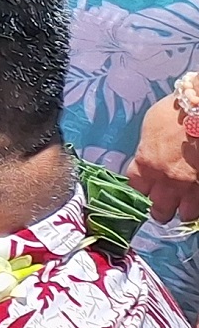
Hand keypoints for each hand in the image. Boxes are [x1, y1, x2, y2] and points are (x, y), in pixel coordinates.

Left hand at [132, 84, 197, 223]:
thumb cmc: (176, 113)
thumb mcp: (151, 129)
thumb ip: (148, 151)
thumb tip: (147, 161)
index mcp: (146, 163)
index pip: (135, 189)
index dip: (140, 192)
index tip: (144, 192)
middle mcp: (167, 180)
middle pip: (159, 210)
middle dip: (160, 209)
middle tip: (163, 206)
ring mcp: (192, 187)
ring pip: (185, 214)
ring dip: (183, 210)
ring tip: (184, 205)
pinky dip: (197, 205)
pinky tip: (195, 200)